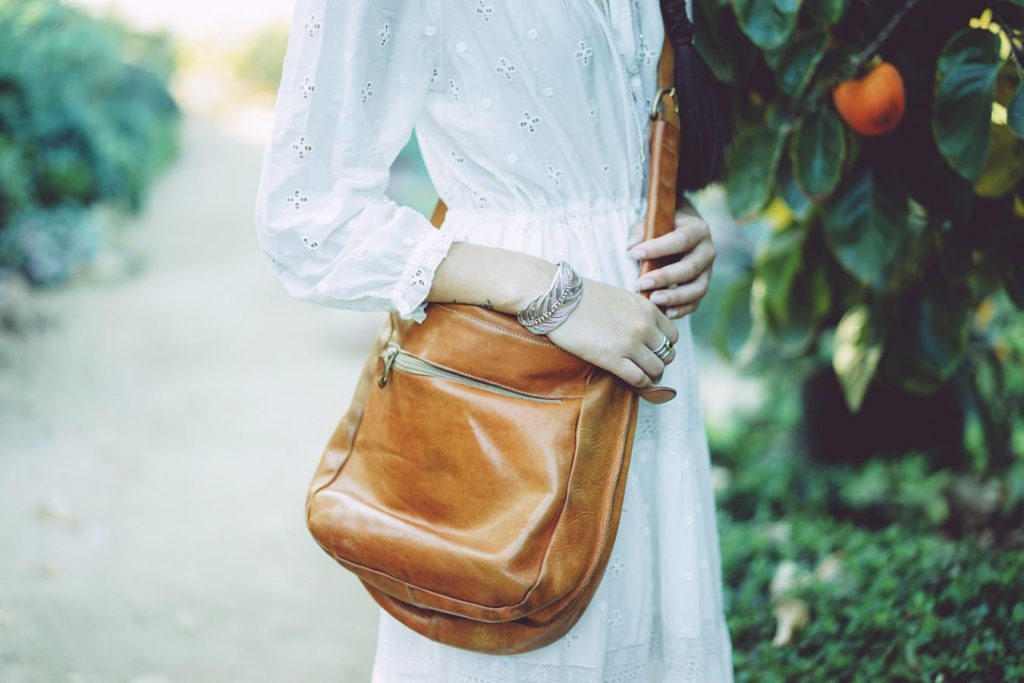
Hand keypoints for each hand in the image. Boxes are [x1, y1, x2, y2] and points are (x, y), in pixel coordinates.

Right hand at [544, 276, 678, 389]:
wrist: (558, 299)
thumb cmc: (583, 297)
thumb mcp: (620, 298)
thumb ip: (637, 313)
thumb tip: (643, 332)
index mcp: (647, 309)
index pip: (672, 335)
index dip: (664, 346)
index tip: (653, 351)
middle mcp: (644, 326)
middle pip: (668, 355)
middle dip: (659, 362)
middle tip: (646, 367)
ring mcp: (630, 343)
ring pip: (656, 369)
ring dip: (650, 376)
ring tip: (640, 377)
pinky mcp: (612, 359)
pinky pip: (638, 379)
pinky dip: (639, 384)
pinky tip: (632, 382)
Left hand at [625, 198, 715, 318]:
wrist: (682, 233)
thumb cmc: (663, 228)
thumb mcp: (651, 223)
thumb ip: (640, 232)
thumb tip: (632, 247)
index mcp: (697, 229)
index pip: (681, 239)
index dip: (658, 248)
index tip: (634, 254)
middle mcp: (707, 251)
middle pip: (690, 267)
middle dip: (664, 277)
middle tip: (640, 283)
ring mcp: (707, 271)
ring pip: (697, 288)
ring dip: (675, 297)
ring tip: (653, 300)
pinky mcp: (702, 287)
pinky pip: (696, 302)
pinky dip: (682, 309)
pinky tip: (666, 312)